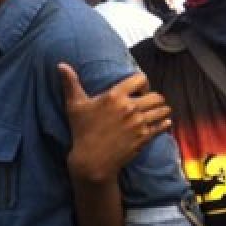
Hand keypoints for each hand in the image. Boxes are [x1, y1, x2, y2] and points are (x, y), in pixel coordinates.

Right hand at [60, 63, 171, 183]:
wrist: (91, 160)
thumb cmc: (81, 131)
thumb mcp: (74, 106)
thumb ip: (70, 84)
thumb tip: (61, 65)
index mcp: (115, 96)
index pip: (141, 79)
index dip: (142, 83)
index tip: (137, 90)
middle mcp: (130, 108)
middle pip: (156, 95)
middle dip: (153, 98)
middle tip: (147, 103)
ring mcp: (139, 123)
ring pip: (163, 110)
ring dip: (160, 110)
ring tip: (153, 113)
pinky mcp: (145, 137)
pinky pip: (163, 125)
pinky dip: (164, 123)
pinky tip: (161, 123)